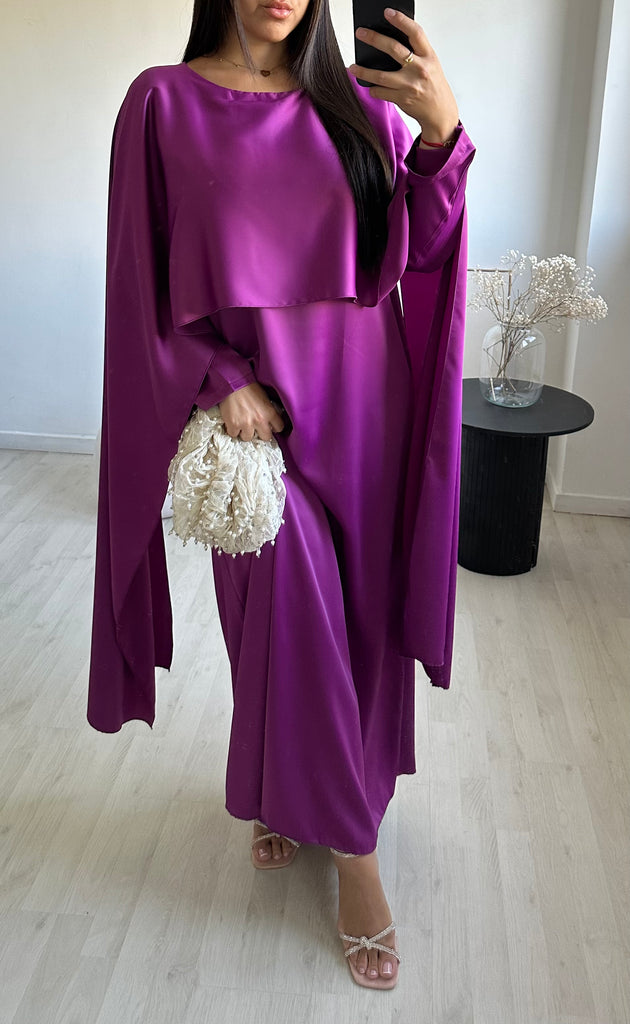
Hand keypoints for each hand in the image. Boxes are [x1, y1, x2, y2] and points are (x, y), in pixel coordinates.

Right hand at [219, 382, 284, 441]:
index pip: (279, 427)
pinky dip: (232, 429)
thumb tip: (270, 420)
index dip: (274, 427)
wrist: (232, 381)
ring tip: (242, 424)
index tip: (271, 426)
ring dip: (245, 432)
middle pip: (265, 437)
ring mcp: (246, 424)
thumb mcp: (265, 397)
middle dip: (261, 433)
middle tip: (256, 427)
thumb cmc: (248, 386)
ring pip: (248, 438)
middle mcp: (259, 420)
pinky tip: (233, 422)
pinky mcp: (233, 424)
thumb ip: (269, 410)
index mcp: (270, 412)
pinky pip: (234, 434)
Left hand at [349, 8, 458, 142]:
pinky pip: (381, 92)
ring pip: (381, 75)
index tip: (388, 13)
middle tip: (360, 33)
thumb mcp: (431, 65)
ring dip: (364, 70)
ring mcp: (410, 85)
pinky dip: (373, 89)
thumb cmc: (434, 86)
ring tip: (352, 66)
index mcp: (429, 56)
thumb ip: (417, 53)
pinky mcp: (402, 99)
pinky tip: (370, 86)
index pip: (415, 33)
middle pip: (393, 49)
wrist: (440, 113)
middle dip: (374, 39)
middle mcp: (420, 69)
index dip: (401, 20)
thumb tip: (391, 41)